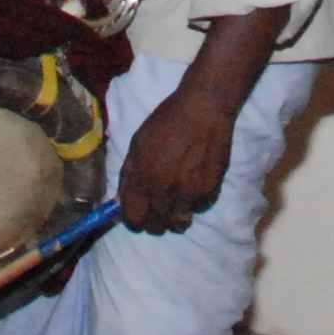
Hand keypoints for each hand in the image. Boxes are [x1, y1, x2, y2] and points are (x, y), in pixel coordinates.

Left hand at [114, 85, 237, 233]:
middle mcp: (165, 189)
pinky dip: (194, 202)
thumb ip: (129, 175)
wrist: (203, 108)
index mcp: (143, 177)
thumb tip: (122, 200)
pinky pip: (198, 209)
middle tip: (159, 206)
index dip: (134, 219)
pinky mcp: (210, 190)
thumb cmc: (167, 121)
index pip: (133, 218)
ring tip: (178, 197)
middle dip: (154, 220)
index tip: (138, 214)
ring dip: (176, 215)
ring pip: (178, 223)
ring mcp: (189, 192)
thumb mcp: (138, 143)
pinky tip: (194, 184)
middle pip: (156, 226)